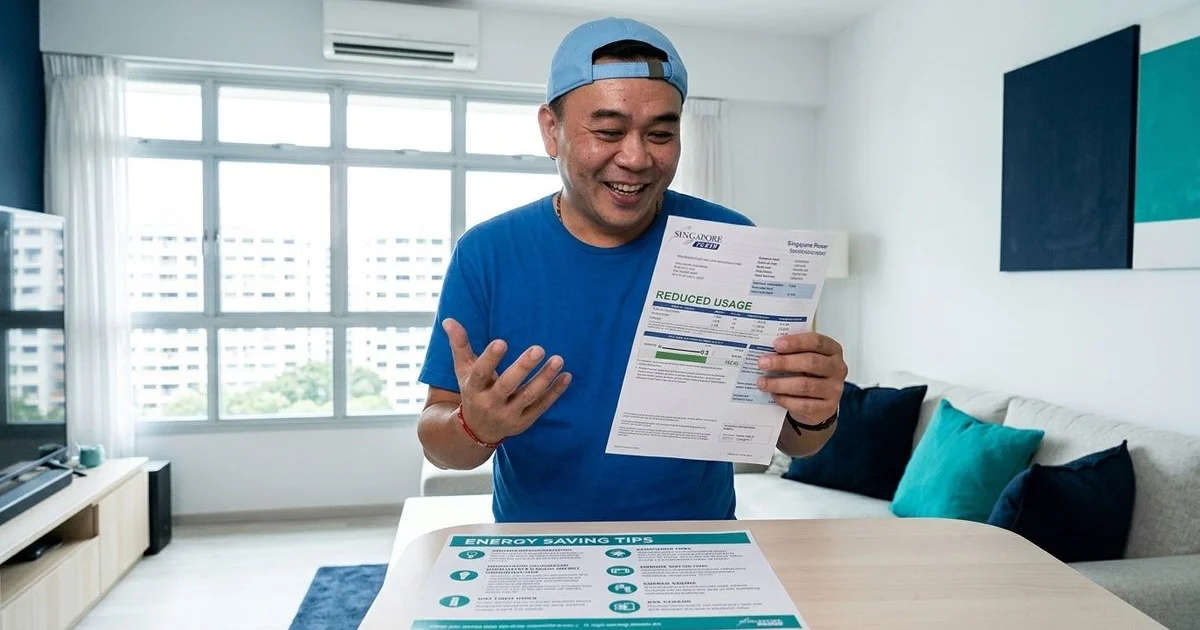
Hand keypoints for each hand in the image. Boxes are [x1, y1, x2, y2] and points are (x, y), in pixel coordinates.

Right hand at [443, 318, 570, 443]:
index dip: (490, 358)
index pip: (481, 372)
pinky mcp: (524, 422)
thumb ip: (459, 345)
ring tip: (558, 359)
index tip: (501, 342)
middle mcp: (490, 403)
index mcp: (474, 388)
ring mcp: (508, 415)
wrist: (476, 430)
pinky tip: (566, 376)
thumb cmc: (472, 391)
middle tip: (539, 348)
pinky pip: (541, 407)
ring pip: (528, 396)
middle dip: (523, 368)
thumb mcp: (463, 370)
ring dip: (544, 378)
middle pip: (507, 385)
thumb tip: (448, 319)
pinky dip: (555, 392)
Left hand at [755, 332, 846, 426]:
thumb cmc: (808, 374)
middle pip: (811, 362)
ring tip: (762, 382)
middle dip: (784, 362)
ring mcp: (835, 390)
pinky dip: (785, 399)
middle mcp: (838, 368)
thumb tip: (767, 351)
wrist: (818, 402)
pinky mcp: (827, 408)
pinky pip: (803, 404)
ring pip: (805, 386)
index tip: (776, 344)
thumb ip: (792, 351)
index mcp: (833, 350)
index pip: (817, 342)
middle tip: (763, 363)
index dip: (796, 342)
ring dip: (779, 383)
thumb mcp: (804, 358)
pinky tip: (774, 395)